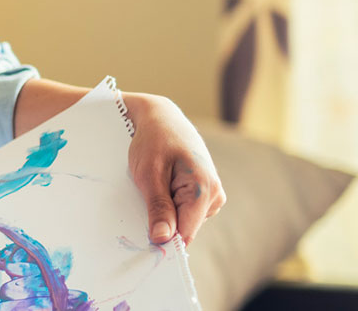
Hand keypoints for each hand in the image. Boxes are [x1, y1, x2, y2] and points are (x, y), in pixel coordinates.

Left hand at [123, 92, 226, 244]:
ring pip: (184, 221)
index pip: (185, 233)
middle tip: (144, 199)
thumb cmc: (154, 141)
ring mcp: (213, 195)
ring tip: (155, 186)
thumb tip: (162, 239)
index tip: (142, 239)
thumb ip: (158, 208)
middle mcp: (215, 195)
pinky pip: (185, 211)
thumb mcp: (149, 175)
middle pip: (184, 228)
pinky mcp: (206, 194)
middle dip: (162, 222)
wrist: (162, 118)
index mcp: (204, 189)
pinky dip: (170, 204)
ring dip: (165, 211)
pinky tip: (162, 186)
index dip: (163, 239)